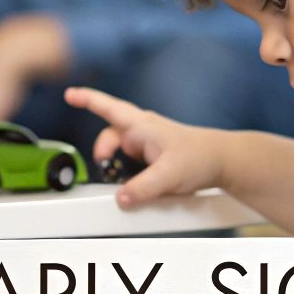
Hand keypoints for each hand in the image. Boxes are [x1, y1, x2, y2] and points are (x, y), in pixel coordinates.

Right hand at [63, 86, 228, 208]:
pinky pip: (130, 161)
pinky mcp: (153, 155)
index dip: (87, 99)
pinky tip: (138, 183)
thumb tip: (120, 199)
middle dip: (103, 153)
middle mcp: (143, 130)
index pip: (109, 108)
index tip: (69, 94)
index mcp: (143, 126)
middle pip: (109, 137)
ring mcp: (148, 142)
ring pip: (120, 151)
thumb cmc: (201, 158)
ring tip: (125, 180)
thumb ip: (143, 189)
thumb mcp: (169, 176)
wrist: (223, 161)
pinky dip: (128, 171)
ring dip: (117, 164)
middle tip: (106, 169)